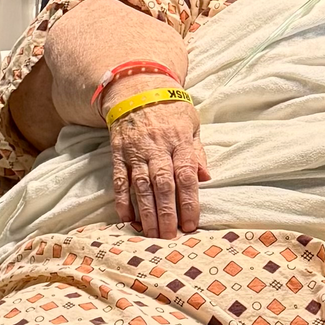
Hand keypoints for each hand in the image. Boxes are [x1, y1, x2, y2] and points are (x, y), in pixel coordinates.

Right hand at [104, 78, 210, 237]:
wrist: (136, 88)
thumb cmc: (170, 109)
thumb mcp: (192, 124)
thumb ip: (197, 152)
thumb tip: (206, 177)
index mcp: (180, 141)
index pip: (186, 176)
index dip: (188, 202)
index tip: (191, 223)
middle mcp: (157, 148)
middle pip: (163, 185)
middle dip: (167, 213)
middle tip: (171, 237)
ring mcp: (135, 151)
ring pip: (141, 186)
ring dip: (146, 212)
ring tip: (152, 234)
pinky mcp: (118, 153)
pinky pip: (118, 179)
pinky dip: (122, 200)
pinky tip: (127, 218)